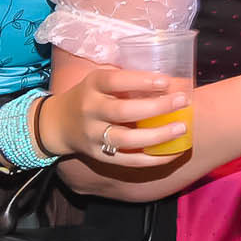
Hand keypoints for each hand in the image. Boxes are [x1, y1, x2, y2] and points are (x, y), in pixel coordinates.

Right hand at [39, 66, 189, 168]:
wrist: (58, 124)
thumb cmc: (90, 96)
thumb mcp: (99, 80)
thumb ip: (127, 81)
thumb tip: (173, 81)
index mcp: (92, 86)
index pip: (115, 81)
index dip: (141, 81)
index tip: (166, 81)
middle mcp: (90, 110)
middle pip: (123, 111)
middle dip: (156, 107)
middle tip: (182, 102)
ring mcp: (93, 135)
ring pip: (127, 139)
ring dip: (157, 135)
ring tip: (181, 129)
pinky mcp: (98, 155)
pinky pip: (128, 160)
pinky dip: (152, 159)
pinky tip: (172, 152)